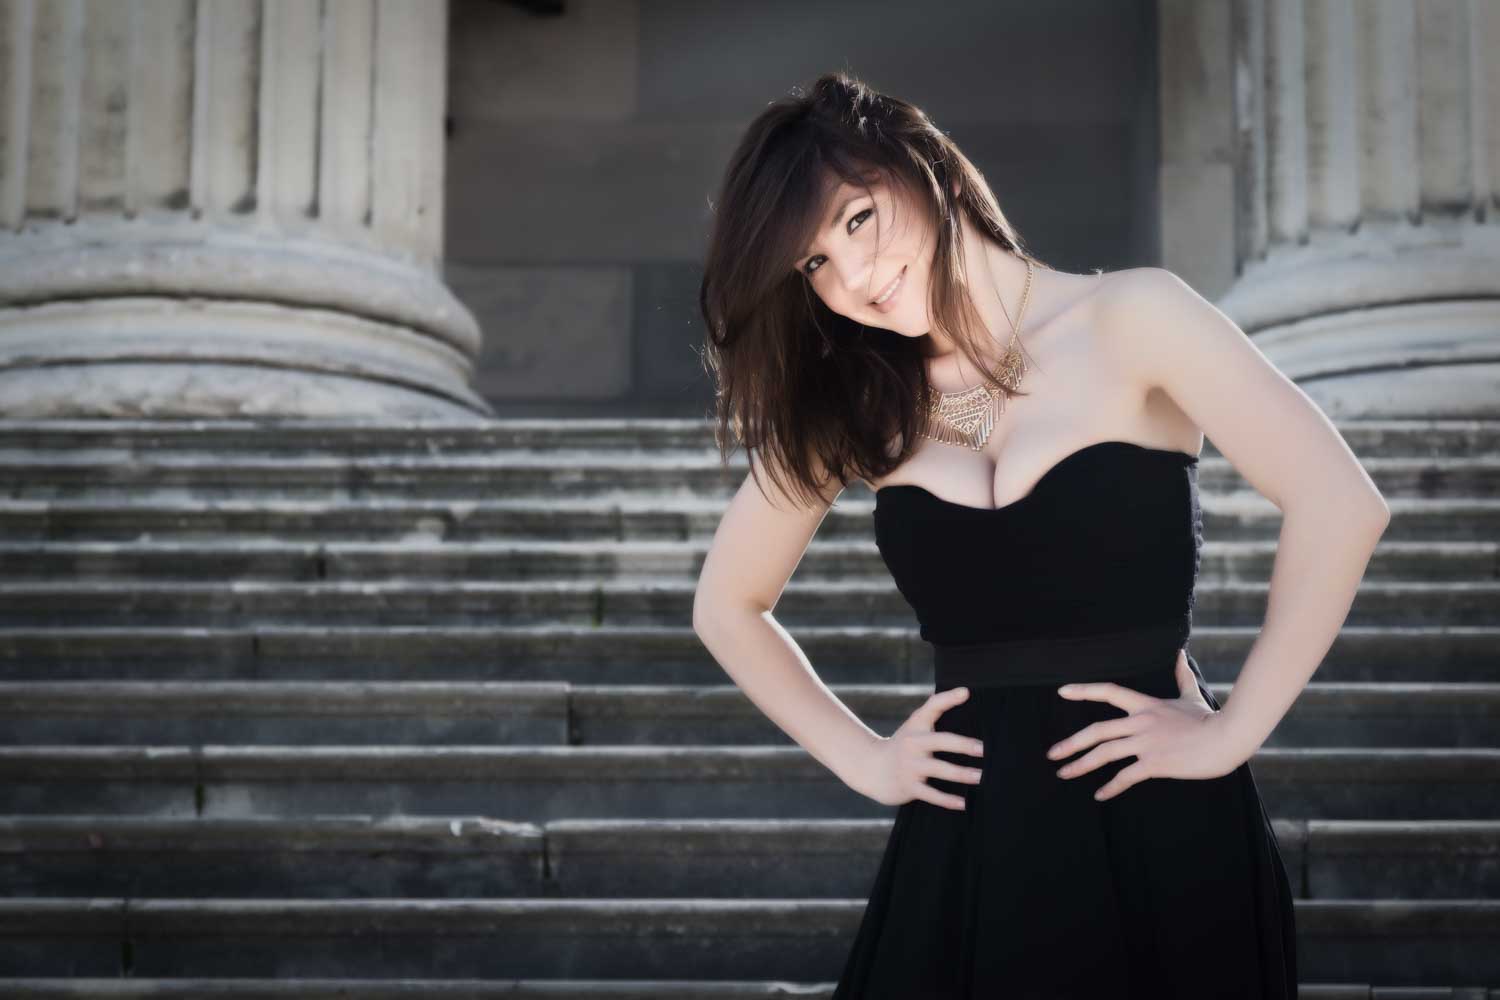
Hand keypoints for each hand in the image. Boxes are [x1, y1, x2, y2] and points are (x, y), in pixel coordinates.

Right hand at [851, 686, 985, 809]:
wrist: (872, 769)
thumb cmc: (904, 744)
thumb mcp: (916, 724)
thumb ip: (938, 707)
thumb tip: (967, 691)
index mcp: (917, 726)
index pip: (933, 706)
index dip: (949, 698)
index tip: (967, 693)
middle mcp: (913, 743)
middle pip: (942, 741)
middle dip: (964, 745)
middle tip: (985, 750)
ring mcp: (911, 765)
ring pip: (940, 769)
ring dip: (962, 774)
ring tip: (981, 777)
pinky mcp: (909, 786)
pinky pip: (931, 794)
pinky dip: (948, 800)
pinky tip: (964, 803)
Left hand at [1047, 649, 1247, 801]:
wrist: (1228, 738)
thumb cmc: (1211, 718)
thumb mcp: (1191, 694)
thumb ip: (1181, 675)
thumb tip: (1179, 653)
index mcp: (1145, 705)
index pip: (1108, 692)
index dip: (1083, 690)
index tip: (1061, 692)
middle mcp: (1140, 722)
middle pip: (1096, 730)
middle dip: (1071, 743)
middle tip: (1052, 754)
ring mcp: (1146, 743)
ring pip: (1104, 753)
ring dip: (1081, 765)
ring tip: (1064, 774)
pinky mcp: (1155, 762)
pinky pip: (1126, 776)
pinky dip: (1110, 787)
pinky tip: (1099, 795)